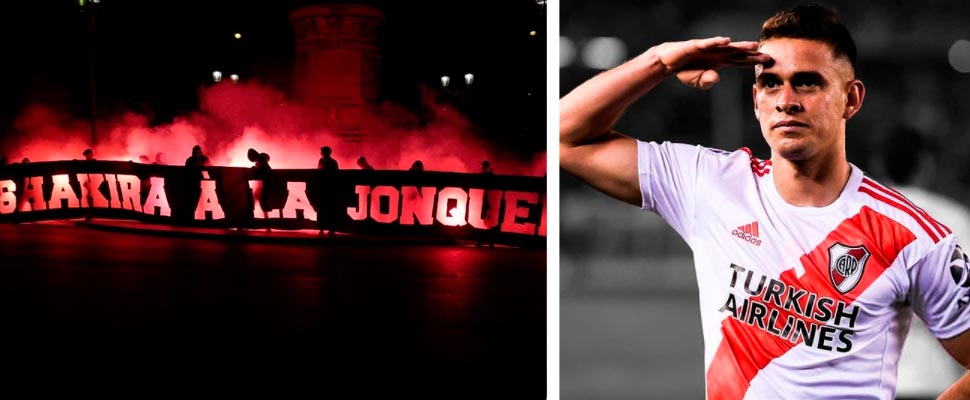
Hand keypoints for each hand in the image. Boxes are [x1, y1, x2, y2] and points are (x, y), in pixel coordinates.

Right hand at [653, 37, 769, 89]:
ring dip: (740, 46)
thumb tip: (716, 78)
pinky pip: (709, 43)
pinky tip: (727, 41)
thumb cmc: (685, 70)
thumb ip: (707, 81)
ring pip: (728, 47)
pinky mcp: (697, 45)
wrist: (668, 62)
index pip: (739, 61)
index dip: (752, 62)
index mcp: (719, 62)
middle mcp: (717, 53)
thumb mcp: (697, 81)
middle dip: (753, 55)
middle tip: (768, 57)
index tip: (766, 64)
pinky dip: (717, 42)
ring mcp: (708, 49)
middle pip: (738, 54)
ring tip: (753, 46)